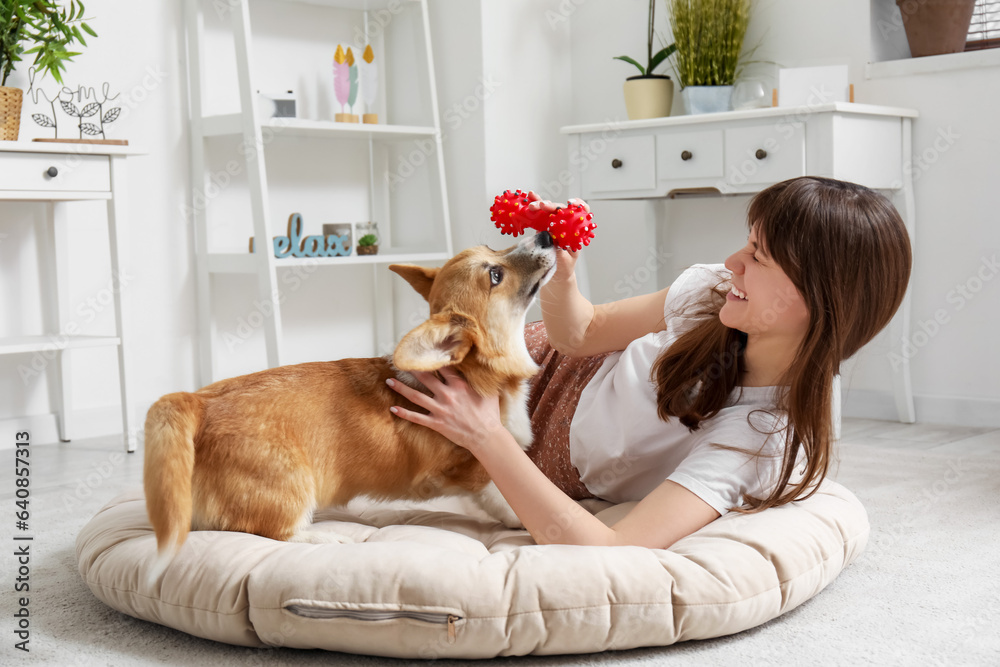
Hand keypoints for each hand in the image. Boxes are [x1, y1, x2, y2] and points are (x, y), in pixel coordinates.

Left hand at [386, 368, 504, 451]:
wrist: (486, 436)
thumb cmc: (490, 414)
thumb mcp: (489, 391)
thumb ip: (482, 379)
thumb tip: (486, 366)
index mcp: (459, 385)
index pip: (443, 367)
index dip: (433, 359)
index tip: (423, 353)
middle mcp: (447, 394)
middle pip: (425, 378)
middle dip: (412, 370)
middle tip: (400, 363)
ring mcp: (440, 409)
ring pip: (416, 396)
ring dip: (401, 388)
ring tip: (389, 381)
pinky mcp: (436, 423)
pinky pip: (417, 417)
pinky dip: (404, 413)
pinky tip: (393, 408)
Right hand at [525, 191, 586, 281]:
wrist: (555, 276)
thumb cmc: (564, 267)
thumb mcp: (565, 260)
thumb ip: (560, 248)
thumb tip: (551, 236)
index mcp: (576, 229)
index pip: (581, 212)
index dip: (578, 205)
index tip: (570, 204)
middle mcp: (565, 224)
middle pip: (560, 209)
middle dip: (551, 205)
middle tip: (543, 206)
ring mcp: (553, 224)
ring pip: (548, 210)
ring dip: (540, 203)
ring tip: (532, 201)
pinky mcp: (542, 227)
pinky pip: (538, 216)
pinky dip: (533, 208)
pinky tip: (528, 200)